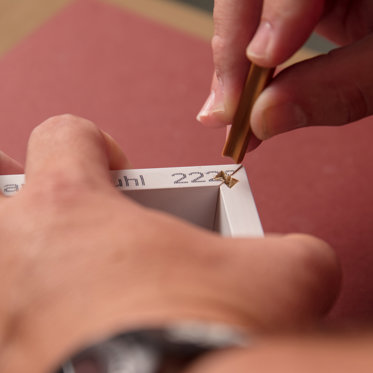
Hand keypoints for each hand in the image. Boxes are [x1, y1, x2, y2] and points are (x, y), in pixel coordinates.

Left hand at [0, 115, 338, 372]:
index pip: (65, 135)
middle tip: (58, 214)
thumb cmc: (204, 344)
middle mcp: (16, 250)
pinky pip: (10, 321)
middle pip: (0, 183)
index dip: (94, 143)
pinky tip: (70, 337)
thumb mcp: (274, 279)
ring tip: (65, 279)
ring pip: (1, 249)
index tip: (118, 170)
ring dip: (24, 258)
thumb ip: (287, 251)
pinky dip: (31, 321)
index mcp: (71, 206)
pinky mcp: (6, 359)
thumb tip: (299, 257)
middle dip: (25, 187)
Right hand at [197, 1, 372, 140]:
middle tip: (225, 109)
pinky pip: (260, 24)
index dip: (269, 19)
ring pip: (250, 8)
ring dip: (233, 61)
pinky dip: (247, 63)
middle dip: (233, 50)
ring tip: (227, 107)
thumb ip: (335, 88)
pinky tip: (243, 91)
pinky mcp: (303, 4)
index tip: (253, 80)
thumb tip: (264, 119)